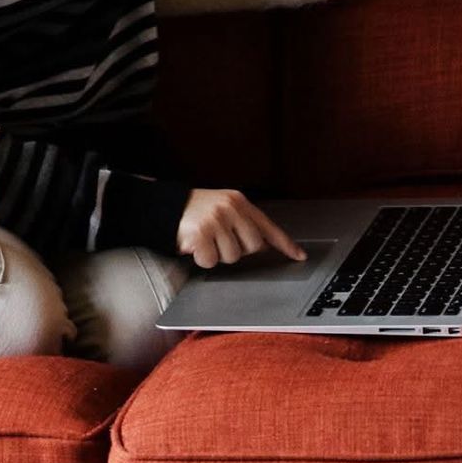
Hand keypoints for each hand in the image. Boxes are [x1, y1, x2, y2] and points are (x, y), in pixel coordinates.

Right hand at [177, 188, 304, 269]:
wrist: (162, 207)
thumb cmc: (193, 211)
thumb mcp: (221, 208)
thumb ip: (242, 222)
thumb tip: (264, 245)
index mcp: (238, 201)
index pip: (267, 226)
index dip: (285, 243)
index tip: (299, 255)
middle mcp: (229, 208)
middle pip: (252, 246)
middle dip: (237, 248)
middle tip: (218, 240)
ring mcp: (215, 220)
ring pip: (232, 256)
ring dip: (218, 254)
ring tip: (205, 240)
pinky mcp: (201, 233)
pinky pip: (212, 260)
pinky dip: (202, 258)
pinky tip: (195, 246)